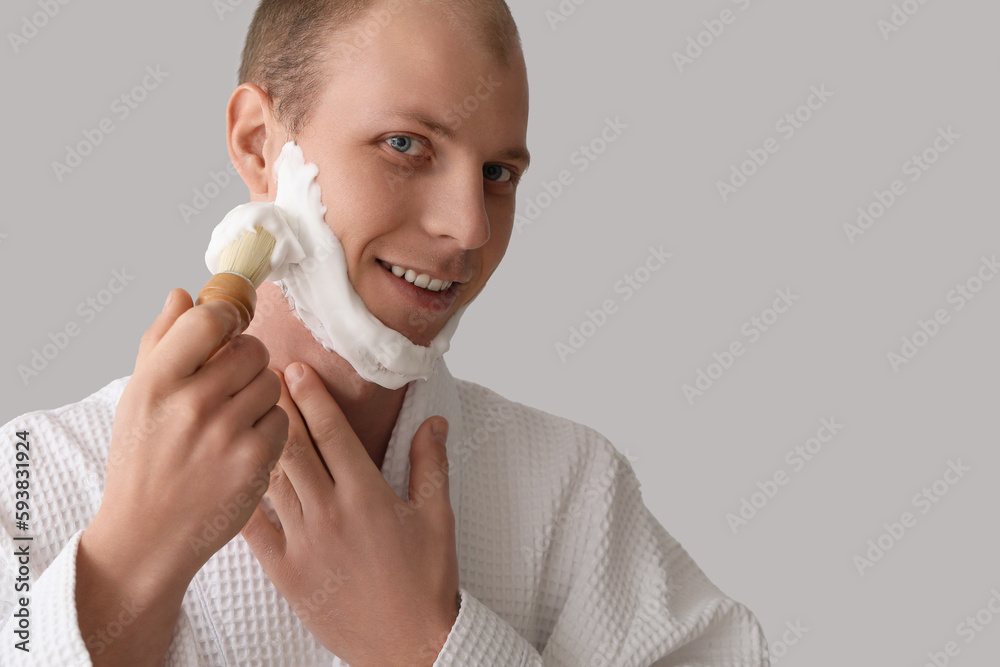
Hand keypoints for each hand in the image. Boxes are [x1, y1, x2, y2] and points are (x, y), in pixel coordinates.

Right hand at [85, 288, 287, 585]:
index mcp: (156, 381)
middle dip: (246, 360)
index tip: (225, 330)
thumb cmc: (142, 460)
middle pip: (252, 349)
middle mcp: (192, 403)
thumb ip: (160, 341)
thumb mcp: (136, 398)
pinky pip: (281, 418)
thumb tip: (183, 294)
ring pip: (272, 383)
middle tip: (230, 382)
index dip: (225, 318)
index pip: (208, 320)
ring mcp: (227, 432)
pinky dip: (268, 428)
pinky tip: (243, 444)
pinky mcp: (255, 459)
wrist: (147, 534)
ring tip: (233, 417)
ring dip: (259, 394)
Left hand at [241, 362, 459, 666]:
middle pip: (295, 447)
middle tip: (260, 377)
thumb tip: (434, 422)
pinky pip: (256, 530)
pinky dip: (243, 501)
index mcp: (367, 494)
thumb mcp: (437, 517)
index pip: (333, 433)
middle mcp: (330, 512)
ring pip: (273, 480)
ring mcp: (304, 542)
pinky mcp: (287, 572)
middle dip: (276, 407)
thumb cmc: (426, 580)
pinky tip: (229, 476)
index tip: (296, 369)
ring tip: (242, 415)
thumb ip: (430, 464)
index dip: (313, 397)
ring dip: (257, 444)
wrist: (407, 644)